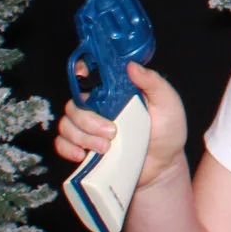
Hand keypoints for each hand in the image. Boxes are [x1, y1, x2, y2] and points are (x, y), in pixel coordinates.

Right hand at [54, 61, 187, 191]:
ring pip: (67, 125)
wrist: (164, 165)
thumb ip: (152, 82)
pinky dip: (68, 149)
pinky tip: (83, 155)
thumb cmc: (168, 131)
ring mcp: (89, 129)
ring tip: (106, 148)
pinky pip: (62, 145)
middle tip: (112, 132)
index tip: (85, 77)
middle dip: (88, 121)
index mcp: (116, 93)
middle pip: (75, 106)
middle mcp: (99, 108)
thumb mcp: (167, 103)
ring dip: (82, 137)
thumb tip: (131, 66)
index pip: (90, 77)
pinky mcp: (84, 148)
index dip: (81, 72)